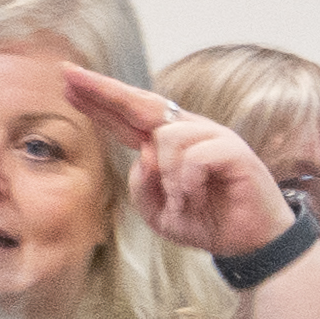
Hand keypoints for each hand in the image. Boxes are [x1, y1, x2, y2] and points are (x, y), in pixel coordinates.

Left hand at [60, 69, 309, 261]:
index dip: (98, 100)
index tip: (68, 82)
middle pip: (139, 103)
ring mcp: (212, 137)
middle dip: (103, 89)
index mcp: (168, 146)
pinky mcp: (233, 149)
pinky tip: (193, 197)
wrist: (251, 243)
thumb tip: (145, 156)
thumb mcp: (159, 214)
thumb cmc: (209, 222)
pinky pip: (192, 156)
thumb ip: (141, 187)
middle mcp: (189, 133)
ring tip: (181, 201)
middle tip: (71, 75)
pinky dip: (186, 182)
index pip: (126, 117)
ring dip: (166, 176)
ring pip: (164, 137)